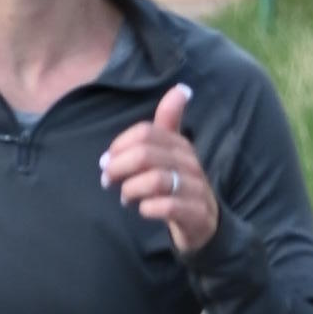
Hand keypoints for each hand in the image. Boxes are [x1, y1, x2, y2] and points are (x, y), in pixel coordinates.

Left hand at [99, 80, 218, 258]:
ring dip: (131, 190)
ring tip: (125, 198)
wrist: (206, 224)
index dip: (120, 145)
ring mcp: (195, 189)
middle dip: (119, 167)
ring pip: (155, 180)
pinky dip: (149, 209)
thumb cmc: (179, 185)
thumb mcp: (173, 153)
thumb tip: (181, 89)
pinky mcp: (197, 214)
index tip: (106, 160)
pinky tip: (143, 210)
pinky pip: (168, 207)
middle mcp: (190, 163)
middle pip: (145, 155)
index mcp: (180, 145)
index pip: (145, 133)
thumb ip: (168, 123)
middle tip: (108, 180)